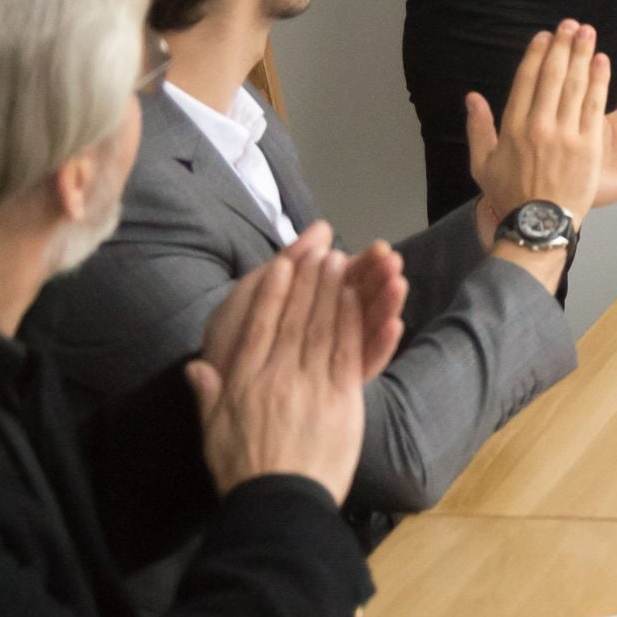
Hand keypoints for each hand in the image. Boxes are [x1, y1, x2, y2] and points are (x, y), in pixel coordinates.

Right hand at [186, 223, 404, 503]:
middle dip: (306, 281)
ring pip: (322, 329)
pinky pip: (346, 352)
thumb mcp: (214, 435)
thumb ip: (208, 396)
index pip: (258, 327)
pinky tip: (357, 299)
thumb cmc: (244, 474)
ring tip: (339, 262)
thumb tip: (196, 366)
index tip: (280, 265)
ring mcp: (310, 386)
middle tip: (317, 251)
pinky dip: (352, 322)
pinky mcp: (341, 399)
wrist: (279, 505)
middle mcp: (276, 377)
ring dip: (331, 292)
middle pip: (293, 319)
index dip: (270, 293)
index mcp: (244, 383)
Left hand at [200, 227, 404, 365]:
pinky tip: (394, 325)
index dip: (363, 265)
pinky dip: (381, 345)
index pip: (345, 282)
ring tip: (398, 284)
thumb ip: (289, 260)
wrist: (219, 384)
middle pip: (360, 301)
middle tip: (394, 261)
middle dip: (377, 280)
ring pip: (368, 329)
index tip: (382, 248)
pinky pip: (365, 363)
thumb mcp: (253, 292)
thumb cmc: (229, 339)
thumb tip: (324, 227)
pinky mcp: (340, 388)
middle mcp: (328, 333)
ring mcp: (336, 361)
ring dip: (385, 306)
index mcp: (311, 307)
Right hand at [467, 21, 613, 233]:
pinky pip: (593, 106)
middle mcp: (538, 126)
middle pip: (551, 76)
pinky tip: (602, 61)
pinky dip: (598, 81)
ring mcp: (564, 135)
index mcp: (512, 127)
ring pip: (573, 85)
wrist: (538, 224)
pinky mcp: (588, 145)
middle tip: (570, 24)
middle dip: (562, 46)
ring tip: (587, 32)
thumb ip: (477, 128)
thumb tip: (471, 98)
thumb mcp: (482, 164)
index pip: (526, 81)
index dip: (536, 54)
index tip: (545, 36)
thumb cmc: (510, 195)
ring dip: (581, 55)